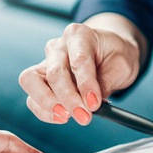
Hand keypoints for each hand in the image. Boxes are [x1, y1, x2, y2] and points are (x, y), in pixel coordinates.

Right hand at [19, 15, 144, 125]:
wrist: (106, 54)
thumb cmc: (113, 55)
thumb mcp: (122, 65)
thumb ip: (107, 82)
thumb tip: (91, 104)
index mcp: (79, 35)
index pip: (79, 60)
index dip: (86, 84)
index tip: (95, 104)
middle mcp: (58, 46)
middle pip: (54, 72)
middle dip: (68, 98)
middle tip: (83, 116)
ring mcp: (45, 62)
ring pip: (31, 81)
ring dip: (47, 104)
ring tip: (66, 117)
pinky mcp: (39, 80)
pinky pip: (32, 97)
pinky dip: (44, 111)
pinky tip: (62, 117)